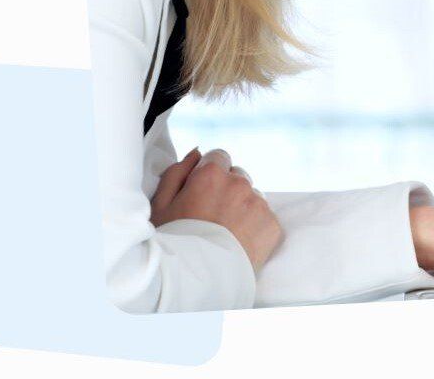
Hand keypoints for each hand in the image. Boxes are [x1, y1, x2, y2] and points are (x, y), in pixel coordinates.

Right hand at [149, 148, 282, 270]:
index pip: (218, 156)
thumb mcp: (161, 204)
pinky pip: (265, 216)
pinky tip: (239, 240)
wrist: (197, 280)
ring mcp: (258, 203)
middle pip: (237, 176)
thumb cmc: (173, 243)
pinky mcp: (272, 224)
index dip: (209, 174)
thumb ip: (177, 172)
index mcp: (211, 174)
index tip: (202, 192)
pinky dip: (255, 225)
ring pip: (252, 196)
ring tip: (225, 231)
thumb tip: (196, 152)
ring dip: (242, 206)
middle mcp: (239, 183)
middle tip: (212, 215)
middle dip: (227, 189)